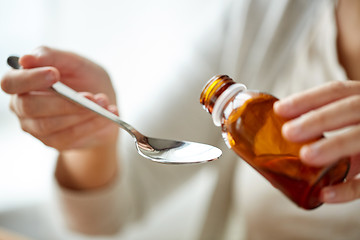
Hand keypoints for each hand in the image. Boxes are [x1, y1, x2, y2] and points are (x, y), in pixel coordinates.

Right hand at [1, 46, 118, 150]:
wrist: (104, 106)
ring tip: (103, 102)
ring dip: (81, 113)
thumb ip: (52, 56)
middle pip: (30, 107)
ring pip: (50, 125)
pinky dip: (91, 124)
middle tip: (91, 95)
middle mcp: (22, 106)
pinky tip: (106, 115)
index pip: (12, 82)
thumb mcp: (76, 62)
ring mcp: (36, 127)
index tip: (54, 74)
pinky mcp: (54, 142)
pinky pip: (69, 136)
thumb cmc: (86, 80)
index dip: (30, 79)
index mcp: (23, 82)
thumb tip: (26, 59)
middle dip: (64, 101)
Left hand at [274, 80, 359, 203]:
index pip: (335, 91)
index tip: (278, 109)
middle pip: (350, 109)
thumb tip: (278, 144)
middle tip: (288, 132)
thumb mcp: (349, 123)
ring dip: (334, 146)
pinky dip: (348, 189)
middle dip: (318, 120)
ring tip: (305, 156)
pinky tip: (324, 194)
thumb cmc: (357, 136)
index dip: (307, 99)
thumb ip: (324, 128)